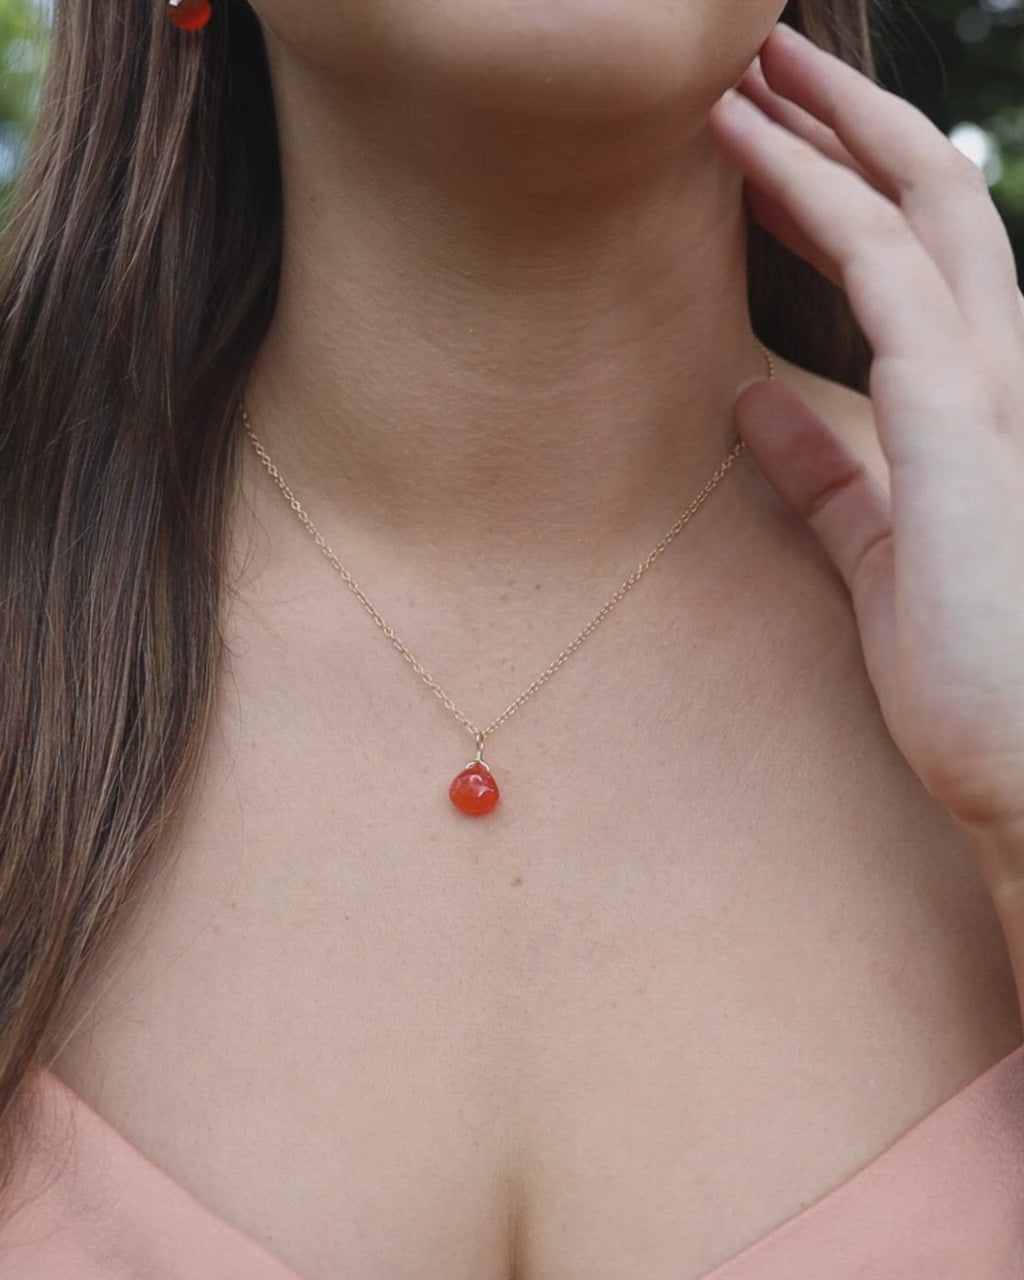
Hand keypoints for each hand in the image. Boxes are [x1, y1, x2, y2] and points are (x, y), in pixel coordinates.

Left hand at [707, 22, 1023, 857]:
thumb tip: (750, 397)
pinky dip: (814, 205)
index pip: (917, 252)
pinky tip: (746, 159)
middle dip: (845, 115)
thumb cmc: (958, 670)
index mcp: (971, 405)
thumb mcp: (869, 550)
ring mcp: (985, 396)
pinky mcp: (956, 432)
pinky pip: (883, 281)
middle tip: (759, 57)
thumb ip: (822, 472)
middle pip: (928, 198)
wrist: (1019, 768)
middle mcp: (994, 376)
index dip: (845, 177)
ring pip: (908, 212)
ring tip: (740, 76)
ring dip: (819, 130)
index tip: (766, 133)